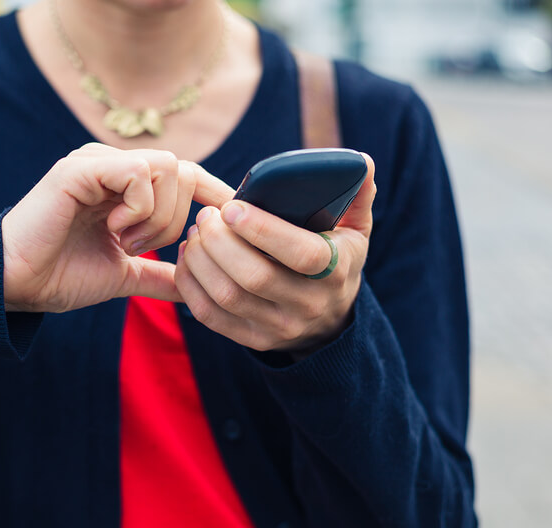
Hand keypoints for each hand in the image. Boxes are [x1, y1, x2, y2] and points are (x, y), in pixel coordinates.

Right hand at [2, 143, 230, 312]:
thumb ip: (159, 276)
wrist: (17, 282)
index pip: (184, 173)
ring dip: (156, 216)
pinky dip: (138, 209)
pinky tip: (113, 230)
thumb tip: (196, 291)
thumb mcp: (123, 276)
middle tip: (140, 248)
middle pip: (182, 171)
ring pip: (166, 168)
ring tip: (124, 241)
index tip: (235, 215)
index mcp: (124, 186)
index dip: (214, 191)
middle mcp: (113, 166)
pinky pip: (138, 173)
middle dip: (175, 220)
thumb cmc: (60, 275)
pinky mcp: (81, 167)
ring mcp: (97, 162)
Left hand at [175, 153, 376, 355]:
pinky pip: (210, 315)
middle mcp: (308, 304)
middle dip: (220, 242)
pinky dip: (191, 285)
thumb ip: (357, 196)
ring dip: (201, 260)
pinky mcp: (253, 339)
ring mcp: (279, 327)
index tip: (232, 207)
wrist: (330, 320)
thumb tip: (361, 162)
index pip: (302, 253)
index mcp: (336, 271)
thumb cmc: (335, 261)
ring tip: (196, 232)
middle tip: (206, 216)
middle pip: (255, 277)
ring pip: (227, 296)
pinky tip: (190, 259)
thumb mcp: (355, 232)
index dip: (263, 230)